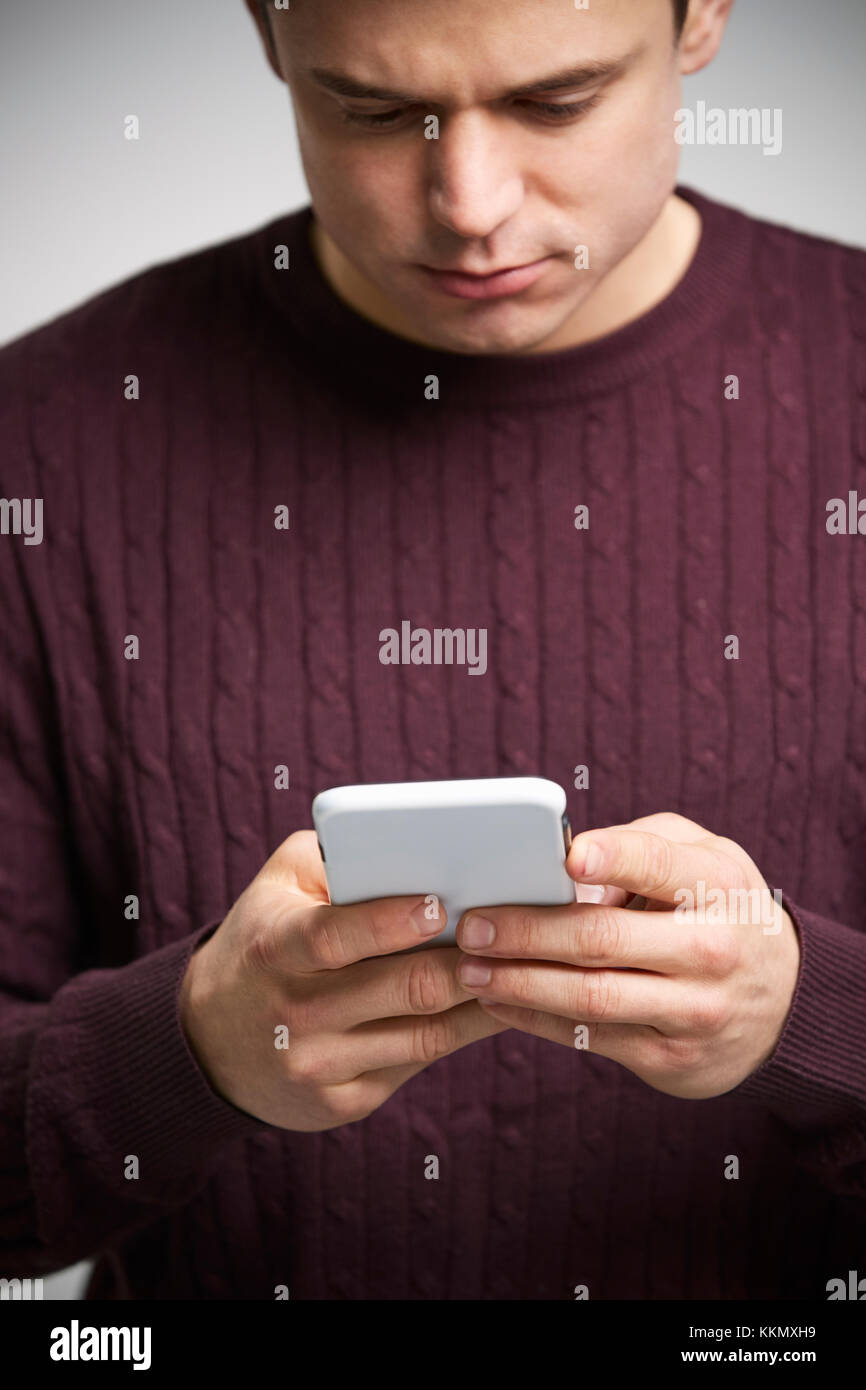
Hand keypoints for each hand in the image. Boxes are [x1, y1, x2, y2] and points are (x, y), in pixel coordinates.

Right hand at [178, 831, 507, 1130]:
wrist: (210, 1039)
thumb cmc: (265, 938)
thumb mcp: (279, 884)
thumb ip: (337, 856)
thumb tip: (419, 846)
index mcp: (275, 948)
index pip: (334, 937)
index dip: (391, 922)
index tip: (441, 904)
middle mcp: (294, 1014)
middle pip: (402, 989)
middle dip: (465, 961)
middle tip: (512, 934)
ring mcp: (319, 1065)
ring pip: (425, 1033)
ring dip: (482, 1000)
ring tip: (522, 966)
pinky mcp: (344, 1102)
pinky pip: (420, 1063)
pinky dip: (464, 1033)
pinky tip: (495, 1005)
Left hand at [454, 812, 801, 1097]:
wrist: (783, 1004)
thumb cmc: (717, 909)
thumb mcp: (702, 859)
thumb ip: (640, 844)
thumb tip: (563, 865)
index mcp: (718, 886)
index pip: (660, 865)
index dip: (613, 857)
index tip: (565, 855)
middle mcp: (712, 949)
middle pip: (604, 939)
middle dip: (528, 932)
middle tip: (473, 924)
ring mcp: (695, 1011)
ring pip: (591, 997)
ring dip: (519, 983)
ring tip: (470, 968)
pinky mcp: (671, 1059)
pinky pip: (590, 1038)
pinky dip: (535, 1019)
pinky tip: (497, 1000)